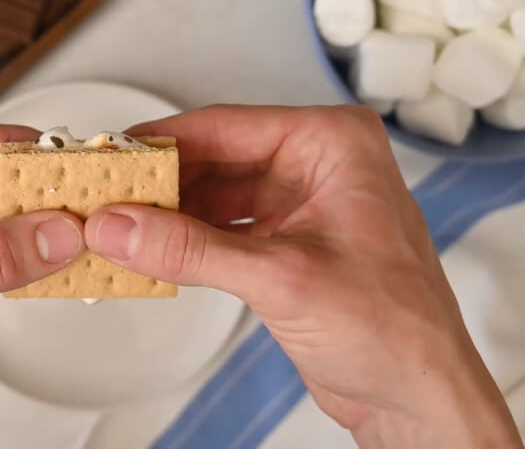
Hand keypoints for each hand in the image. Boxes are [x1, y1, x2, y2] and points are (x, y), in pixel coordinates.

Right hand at [85, 105, 520, 448]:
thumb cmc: (397, 329)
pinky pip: (219, 230)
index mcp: (332, 145)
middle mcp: (315, 167)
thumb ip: (191, 250)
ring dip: (168, 215)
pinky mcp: (284, 244)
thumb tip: (123, 226)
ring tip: (118, 225)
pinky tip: (150, 251)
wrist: (417, 397)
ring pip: (212, 195)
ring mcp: (299, 205)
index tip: (114, 154)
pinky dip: (184, 243)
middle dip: (160, 183)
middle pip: (213, 159)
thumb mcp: (281, 278)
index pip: (225, 127)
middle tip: (107, 197)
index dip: (162, 142)